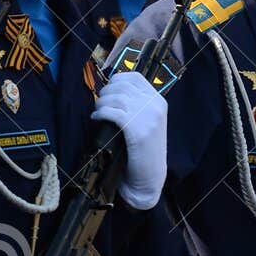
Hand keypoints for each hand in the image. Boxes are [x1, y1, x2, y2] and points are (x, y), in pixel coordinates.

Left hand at [91, 70, 167, 209]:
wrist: (149, 178)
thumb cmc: (143, 151)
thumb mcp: (146, 122)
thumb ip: (136, 105)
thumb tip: (110, 91)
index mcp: (158, 101)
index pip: (134, 77)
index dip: (116, 80)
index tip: (108, 90)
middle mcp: (155, 105)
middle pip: (122, 85)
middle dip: (105, 92)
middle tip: (99, 104)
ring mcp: (147, 117)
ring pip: (115, 97)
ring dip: (101, 103)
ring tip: (97, 112)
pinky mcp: (137, 129)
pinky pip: (112, 112)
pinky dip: (100, 113)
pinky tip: (96, 118)